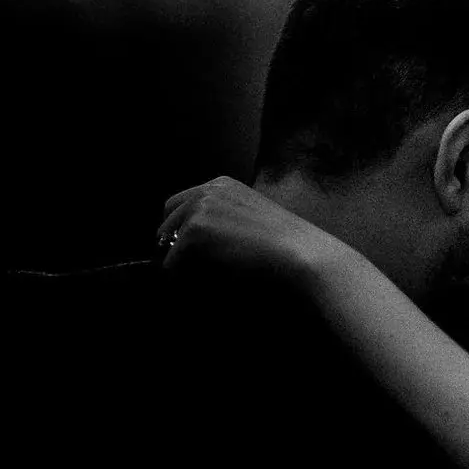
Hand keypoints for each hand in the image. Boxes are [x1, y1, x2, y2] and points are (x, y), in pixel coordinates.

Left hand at [157, 177, 344, 285]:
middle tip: (194, 276)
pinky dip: (186, 281)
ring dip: (181, 267)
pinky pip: (171, 266)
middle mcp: (207, 190)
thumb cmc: (289, 249)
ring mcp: (198, 208)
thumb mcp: (251, 221)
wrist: (304, 256)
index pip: (177, 207)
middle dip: (173, 251)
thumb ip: (223, 223)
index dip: (180, 236)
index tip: (192, 259)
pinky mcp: (194, 231)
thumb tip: (194, 246)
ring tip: (209, 281)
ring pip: (166, 247)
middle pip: (165, 226)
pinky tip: (213, 284)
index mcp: (221, 185)